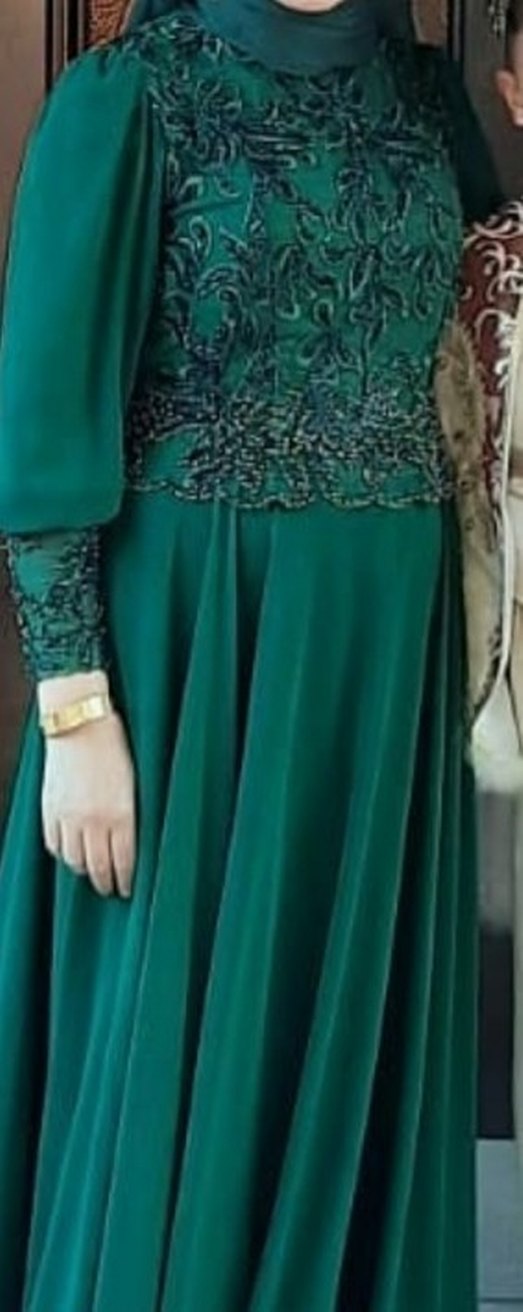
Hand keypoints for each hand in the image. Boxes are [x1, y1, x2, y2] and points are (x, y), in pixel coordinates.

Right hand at [40, 707, 136, 899]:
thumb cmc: (115, 745)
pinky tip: (70, 852)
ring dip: (83, 870)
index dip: (125, 880)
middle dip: (105, 883)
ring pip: (73, 859)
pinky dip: (62, 852)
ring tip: (91, 872)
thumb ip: (131, 813)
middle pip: (97, 867)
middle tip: (111, 890)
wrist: (80, 720)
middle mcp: (93, 820)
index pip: (123, 861)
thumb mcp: (134, 781)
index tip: (128, 889)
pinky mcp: (49, 808)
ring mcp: (68, 815)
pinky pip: (53, 843)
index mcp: (121, 814)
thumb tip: (132, 841)